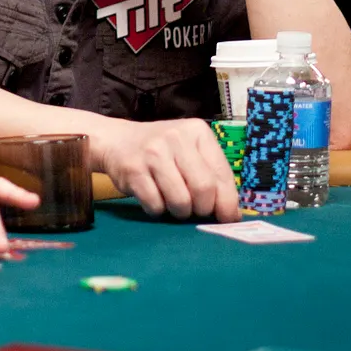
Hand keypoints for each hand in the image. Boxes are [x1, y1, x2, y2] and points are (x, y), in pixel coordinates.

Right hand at [95, 118, 238, 221]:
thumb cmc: (163, 151)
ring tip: (173, 203)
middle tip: (194, 210)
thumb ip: (212, 176)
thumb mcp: (190, 152)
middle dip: (202, 209)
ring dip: (179, 212)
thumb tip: (233, 215)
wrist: (118, 141)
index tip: (226, 218)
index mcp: (197, 132)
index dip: (227, 203)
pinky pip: (156, 205)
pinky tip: (154, 197)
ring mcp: (153, 152)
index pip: (222, 175)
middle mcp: (176, 137)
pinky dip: (157, 210)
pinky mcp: (133, 169)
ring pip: (180, 201)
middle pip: (203, 189)